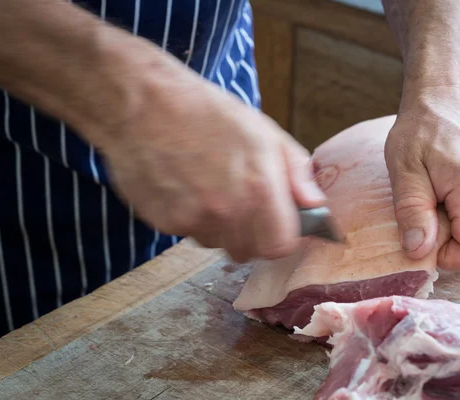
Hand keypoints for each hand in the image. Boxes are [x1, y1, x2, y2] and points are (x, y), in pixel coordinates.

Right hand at [98, 71, 325, 262]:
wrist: (144, 104)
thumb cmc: (207, 112)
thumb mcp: (264, 132)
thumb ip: (296, 173)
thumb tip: (315, 205)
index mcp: (260, 188)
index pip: (281, 246)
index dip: (280, 236)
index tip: (276, 224)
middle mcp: (229, 211)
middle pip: (248, 252)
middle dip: (251, 235)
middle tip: (241, 203)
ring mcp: (195, 220)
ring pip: (218, 244)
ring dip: (219, 227)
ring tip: (208, 188)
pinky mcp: (165, 222)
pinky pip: (189, 234)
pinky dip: (191, 219)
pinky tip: (185, 188)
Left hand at [384, 88, 459, 272]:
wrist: (446, 102)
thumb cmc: (419, 133)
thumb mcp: (403, 170)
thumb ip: (411, 212)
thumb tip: (419, 251)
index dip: (449, 258)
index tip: (426, 236)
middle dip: (458, 252)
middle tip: (432, 225)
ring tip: (442, 214)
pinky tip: (458, 211)